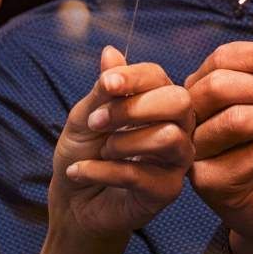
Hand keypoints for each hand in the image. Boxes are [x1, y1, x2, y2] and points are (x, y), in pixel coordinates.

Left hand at [49, 45, 194, 241]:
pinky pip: (139, 174)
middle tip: (97, 122)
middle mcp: (177, 127)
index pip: (159, 77)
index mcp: (158, 102)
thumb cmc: (84, 153)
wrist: (73, 202)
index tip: (105, 85)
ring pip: (167, 137)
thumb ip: (103, 89)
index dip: (133, 77)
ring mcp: (176, 160)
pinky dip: (101, 171)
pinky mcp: (167, 191)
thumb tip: (110, 51)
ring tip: (100, 151)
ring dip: (120, 143)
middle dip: (133, 108)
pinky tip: (79, 172)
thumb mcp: (86, 117)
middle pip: (179, 102)